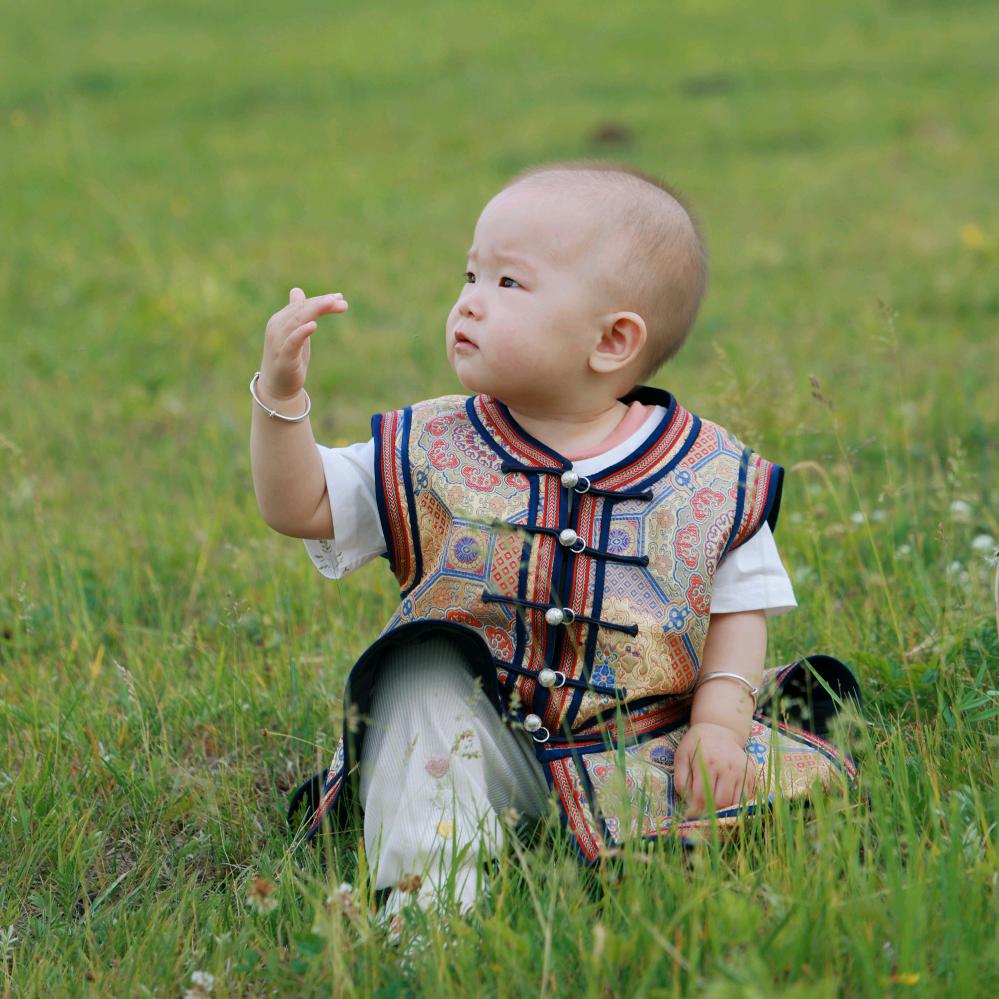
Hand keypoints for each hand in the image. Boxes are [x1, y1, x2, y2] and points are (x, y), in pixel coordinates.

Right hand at [259, 287, 348, 401]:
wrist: (277, 387)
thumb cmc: (288, 358)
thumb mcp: (296, 333)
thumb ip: (299, 313)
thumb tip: (297, 291)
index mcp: (281, 320)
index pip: (302, 305)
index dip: (321, 300)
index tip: (340, 298)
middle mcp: (277, 327)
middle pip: (301, 310)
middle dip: (322, 303)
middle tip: (341, 301)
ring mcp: (279, 342)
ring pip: (297, 321)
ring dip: (315, 310)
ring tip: (330, 303)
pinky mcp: (283, 357)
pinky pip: (292, 342)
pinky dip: (301, 333)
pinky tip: (313, 325)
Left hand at [674, 722, 757, 817]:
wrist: (718, 729)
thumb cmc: (696, 744)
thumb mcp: (682, 757)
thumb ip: (681, 780)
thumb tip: (687, 804)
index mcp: (707, 763)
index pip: (702, 797)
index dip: (695, 811)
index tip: (690, 817)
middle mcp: (727, 767)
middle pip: (721, 803)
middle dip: (711, 813)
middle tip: (702, 816)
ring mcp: (742, 770)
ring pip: (736, 803)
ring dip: (724, 811)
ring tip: (714, 810)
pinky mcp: (751, 773)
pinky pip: (746, 797)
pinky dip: (736, 805)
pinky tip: (726, 802)